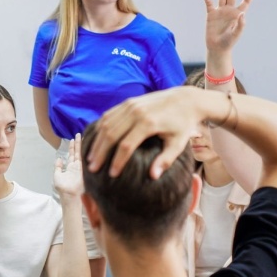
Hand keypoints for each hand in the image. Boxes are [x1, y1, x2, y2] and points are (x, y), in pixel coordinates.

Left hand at [53, 134, 83, 197]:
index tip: (73, 139)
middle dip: (78, 143)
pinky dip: (85, 151)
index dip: (72, 147)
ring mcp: (81, 167)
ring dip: (82, 145)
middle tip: (79, 134)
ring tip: (83, 135)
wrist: (69, 195)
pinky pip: (84, 158)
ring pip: (81, 153)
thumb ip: (58, 167)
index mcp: (70, 167)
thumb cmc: (63, 188)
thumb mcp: (57, 175)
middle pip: (77, 152)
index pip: (72, 155)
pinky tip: (87, 145)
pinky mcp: (84, 169)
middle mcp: (77, 166)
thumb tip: (59, 159)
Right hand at [86, 87, 203, 177]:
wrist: (185, 99)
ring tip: (91, 158)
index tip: (112, 175)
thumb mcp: (178, 143)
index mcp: (148, 123)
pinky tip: (96, 142)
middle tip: (93, 169)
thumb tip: (153, 176)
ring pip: (106, 124)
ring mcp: (130, 105)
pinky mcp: (128, 102)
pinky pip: (108, 115)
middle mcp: (136, 112)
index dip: (117, 161)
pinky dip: (100, 129)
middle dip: (100, 153)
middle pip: (110, 134)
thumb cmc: (182, 125)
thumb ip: (166, 160)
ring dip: (96, 142)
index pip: (126, 146)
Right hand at [204, 0, 255, 55]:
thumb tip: (242, 14)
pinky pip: (210, 6)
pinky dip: (208, 2)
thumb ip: (241, 24)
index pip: (245, 1)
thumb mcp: (237, 34)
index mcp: (238, 14)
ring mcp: (220, 11)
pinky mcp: (211, 15)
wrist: (217, 48)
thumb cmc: (229, 42)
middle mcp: (229, 10)